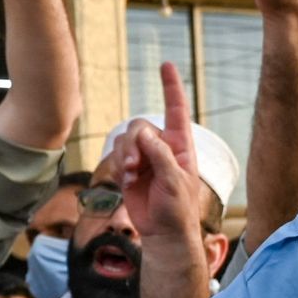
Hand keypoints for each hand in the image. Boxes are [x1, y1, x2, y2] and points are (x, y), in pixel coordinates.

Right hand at [109, 62, 202, 239]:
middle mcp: (162, 147)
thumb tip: (144, 134)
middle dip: (134, 143)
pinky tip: (126, 181)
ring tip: (130, 176)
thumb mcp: (175, 180)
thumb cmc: (178, 208)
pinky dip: (118, 166)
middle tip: (134, 165)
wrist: (163, 232)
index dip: (171, 87)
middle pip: (141, 126)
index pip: (176, 109)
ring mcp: (144, 158)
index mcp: (181, 145)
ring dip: (125, 156)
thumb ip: (160, 154)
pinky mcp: (129, 170)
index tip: (166, 64)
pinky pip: (117, 154)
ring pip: (126, 139)